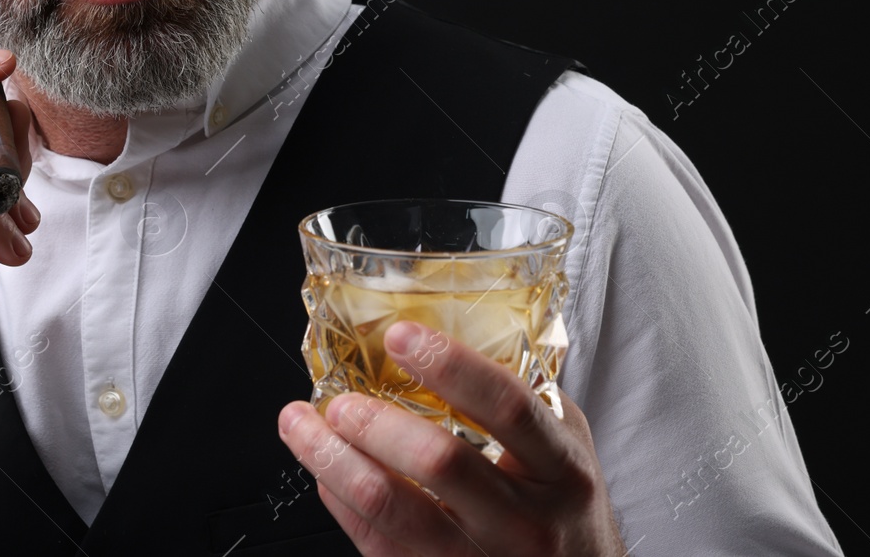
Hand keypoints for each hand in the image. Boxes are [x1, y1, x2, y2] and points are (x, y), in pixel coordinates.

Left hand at [277, 321, 626, 556]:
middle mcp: (525, 520)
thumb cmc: (567, 512)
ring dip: (334, 461)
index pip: (506, 405)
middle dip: (375, 422)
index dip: (451, 365)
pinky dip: (339, 501)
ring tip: (302, 426)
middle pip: (439, 462)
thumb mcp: (567, 448)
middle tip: (340, 400)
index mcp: (561, 469)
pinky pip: (376, 544)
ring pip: (391, 509)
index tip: (402, 336)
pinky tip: (324, 472)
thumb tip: (446, 334)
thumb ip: (522, 397)